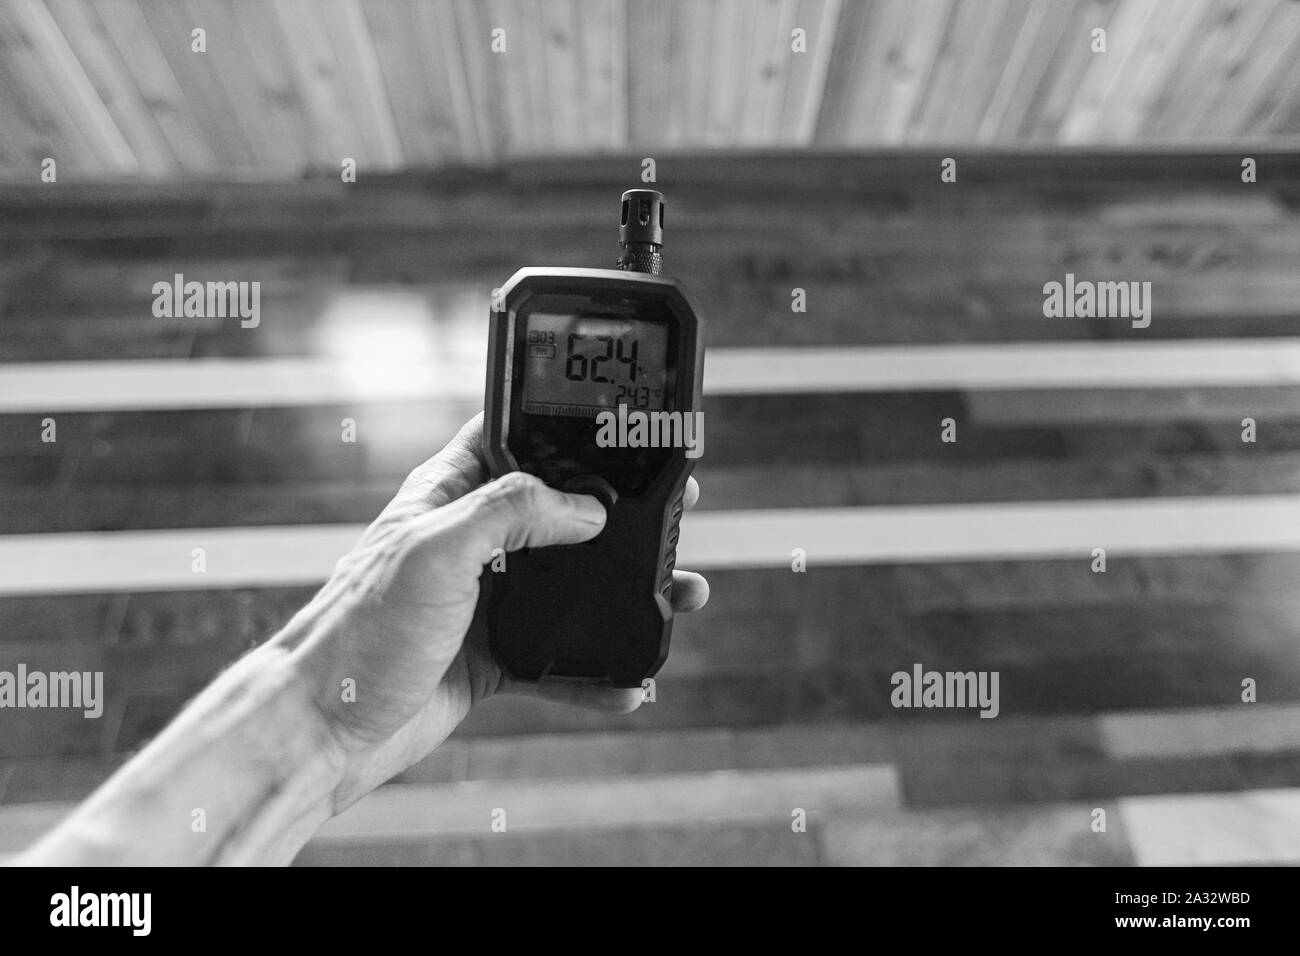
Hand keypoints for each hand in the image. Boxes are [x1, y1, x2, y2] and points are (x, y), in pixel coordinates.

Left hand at [276, 413, 708, 810]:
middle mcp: (471, 544)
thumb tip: (587, 510)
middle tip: (676, 505)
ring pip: (571, 589)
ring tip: (680, 592)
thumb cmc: (358, 630)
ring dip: (624, 592)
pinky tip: (632, 681)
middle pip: (560, 514)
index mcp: (447, 496)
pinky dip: (596, 672)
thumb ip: (511, 512)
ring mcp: (483, 602)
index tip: (621, 424)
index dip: (563, 427)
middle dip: (620, 514)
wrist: (322, 731)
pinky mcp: (490, 658)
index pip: (512, 439)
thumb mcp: (435, 548)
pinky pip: (557, 660)